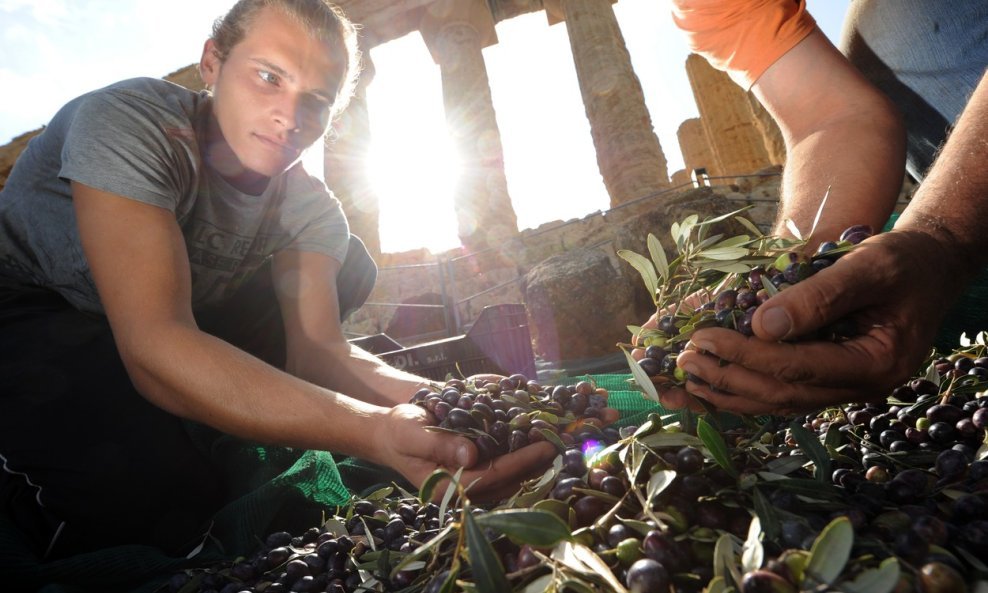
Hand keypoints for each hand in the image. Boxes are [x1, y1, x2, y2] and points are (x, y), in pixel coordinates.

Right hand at [373, 404, 557, 501]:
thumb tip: (471, 453)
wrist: (389, 434)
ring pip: (511, 478)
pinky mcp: (474, 472)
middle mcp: (462, 490)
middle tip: (565, 444)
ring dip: (536, 462)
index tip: (546, 446)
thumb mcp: (411, 433)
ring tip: (560, 443)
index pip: (493, 476)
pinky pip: (505, 468)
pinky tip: (540, 441)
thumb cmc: (398, 431)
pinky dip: (524, 456)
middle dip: (537, 464)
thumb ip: (439, 445)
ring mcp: (469, 482)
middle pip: (509, 481)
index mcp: (446, 487)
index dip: (522, 461)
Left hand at [671, 230, 962, 414]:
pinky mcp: (829, 380)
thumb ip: (818, 296)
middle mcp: (860, 387)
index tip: (702, 337)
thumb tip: (760, 326)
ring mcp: (844, 389)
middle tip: (683, 359)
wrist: (930, 266)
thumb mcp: (867, 266)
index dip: (745, 355)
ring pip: (778, 403)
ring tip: (686, 376)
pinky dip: (744, 390)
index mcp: (875, 363)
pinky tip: (711, 384)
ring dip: (729, 392)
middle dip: (728, 377)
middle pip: (782, 394)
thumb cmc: (905, 261)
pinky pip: (782, 393)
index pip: (797, 369)